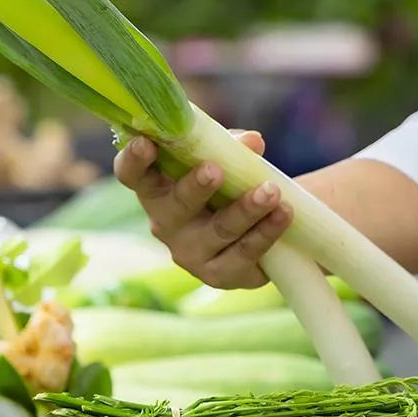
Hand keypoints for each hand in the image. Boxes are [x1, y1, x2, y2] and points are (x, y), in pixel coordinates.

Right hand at [114, 131, 292, 288]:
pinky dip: (267, 232)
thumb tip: (252, 142)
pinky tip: (284, 214)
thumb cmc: (225, 185)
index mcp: (156, 188)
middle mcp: (165, 223)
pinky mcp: (219, 274)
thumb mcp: (225, 159)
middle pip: (175, 206)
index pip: (133, 175)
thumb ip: (233, 147)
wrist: (252, 230)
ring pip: (218, 231)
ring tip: (271, 191)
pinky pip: (244, 253)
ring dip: (246, 209)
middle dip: (195, 187)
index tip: (146, 142)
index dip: (134, 160)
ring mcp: (190, 253)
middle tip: (214, 170)